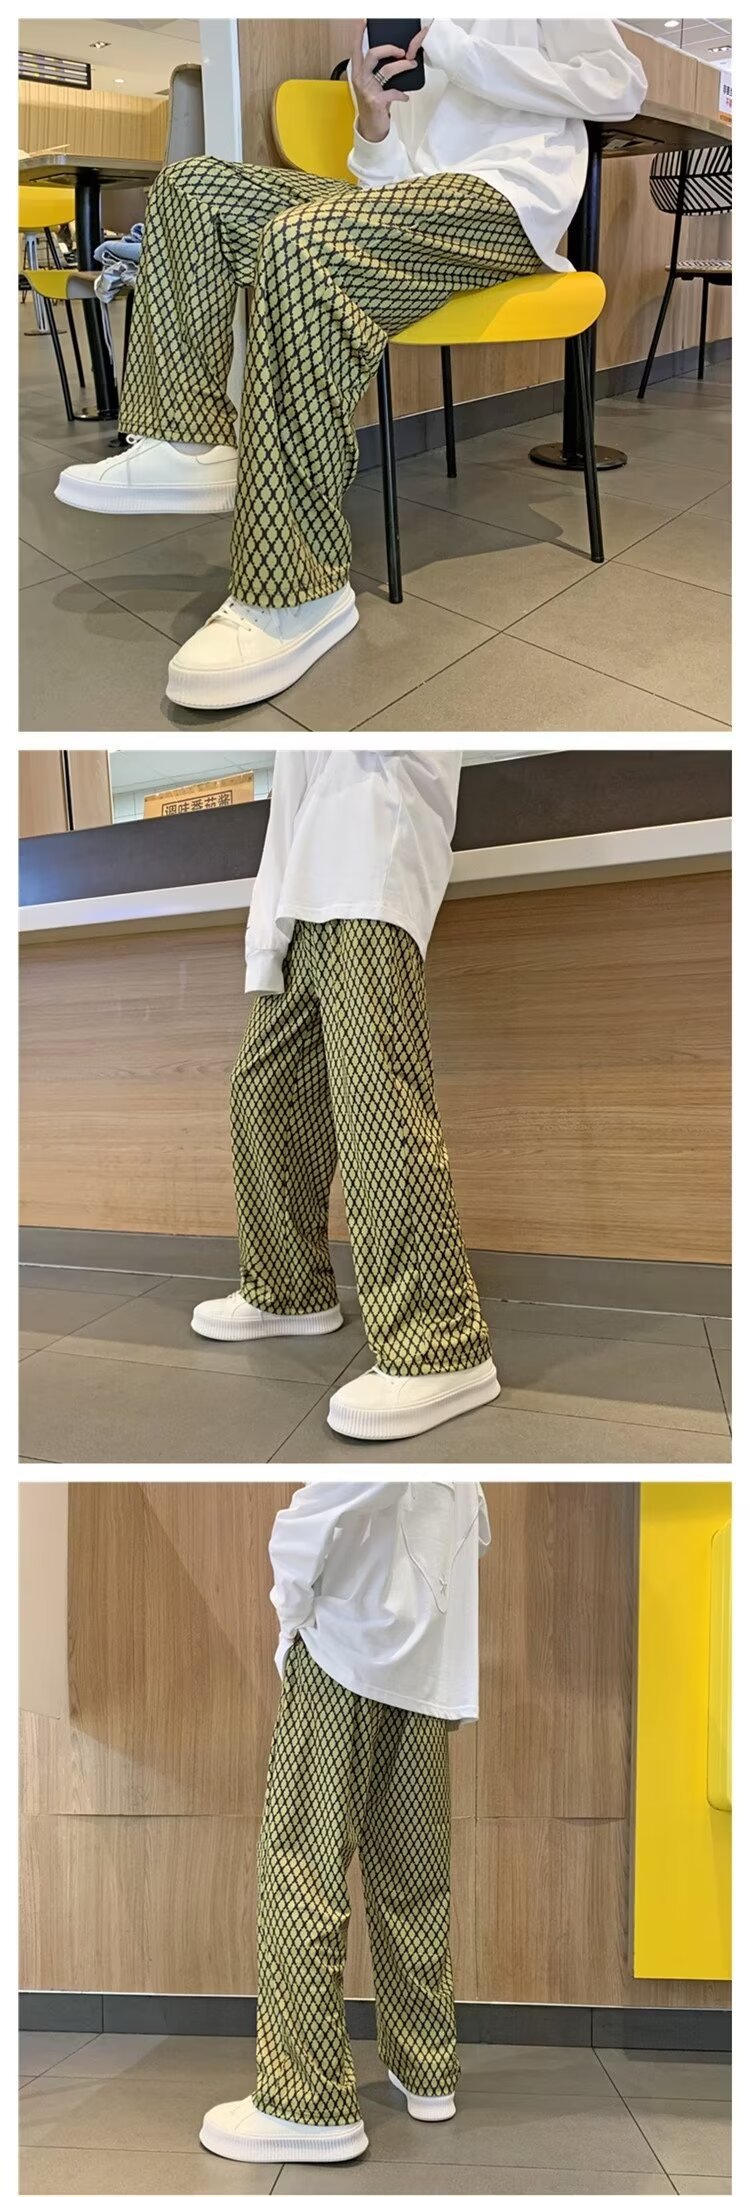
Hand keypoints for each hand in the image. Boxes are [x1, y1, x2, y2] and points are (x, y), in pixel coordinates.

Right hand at [350, 19, 426, 142]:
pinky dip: (401, 94)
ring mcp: (367, 90)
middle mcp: (360, 79)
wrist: (371, 129)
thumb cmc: (374, 104)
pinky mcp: (375, 101)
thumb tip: (397, 57)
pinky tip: (405, 97)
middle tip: (402, 51)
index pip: (356, 49)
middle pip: (373, 54)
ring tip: (411, 65)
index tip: (362, 22)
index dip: (358, 35)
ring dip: (402, 66)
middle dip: (389, 49)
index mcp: (358, 72)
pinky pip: (393, 92)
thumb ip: (379, 71)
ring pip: (386, 70)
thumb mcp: (373, 85)